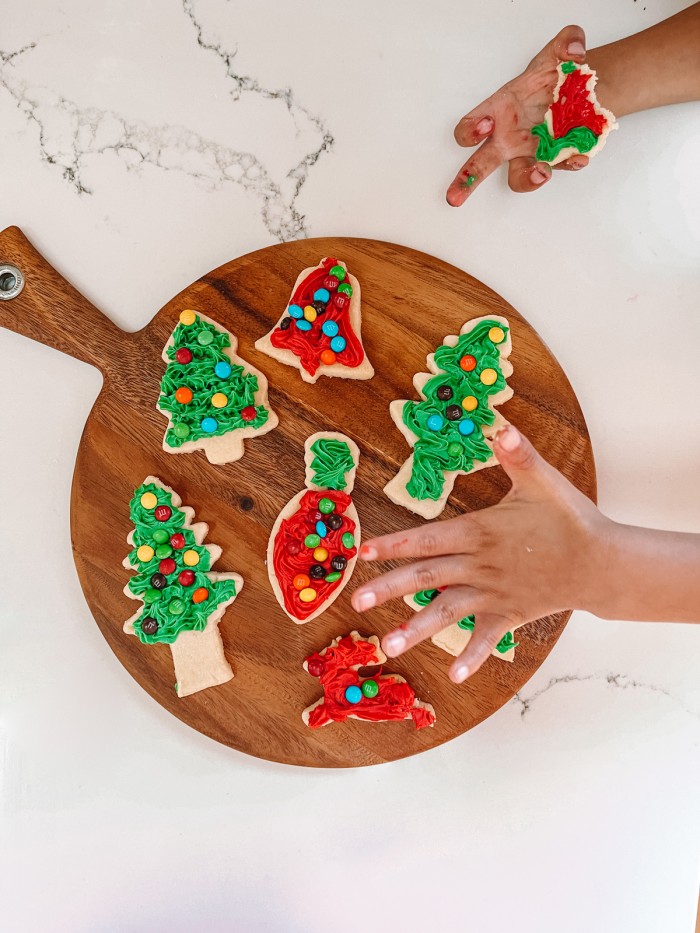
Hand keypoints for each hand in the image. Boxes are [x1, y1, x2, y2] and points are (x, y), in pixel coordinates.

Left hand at [352, 425, 610, 682]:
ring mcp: (493, 594)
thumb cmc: (569, 519)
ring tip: (386, 646)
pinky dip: (472, 656)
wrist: (602, 562)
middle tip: (356, 601)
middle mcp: (480, 567)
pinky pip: (487, 639)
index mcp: (480, 533)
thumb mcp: (542, 480)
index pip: (428, 538)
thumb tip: (497, 423)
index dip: (395, 545)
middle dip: (389, 588)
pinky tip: (453, 676)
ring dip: (416, 629)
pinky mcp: (510, 614)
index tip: (363, 553)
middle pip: (426, 577)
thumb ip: (517, 454)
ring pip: (448, 613)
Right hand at [446, 25, 590, 205]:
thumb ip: (567, 43)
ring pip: (519, 176)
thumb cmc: (553, 79)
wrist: (583, 93)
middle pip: (481, 164)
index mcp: (499, 112)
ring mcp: (531, 153)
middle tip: (455, 198)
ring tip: (541, 173)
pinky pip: (559, 166)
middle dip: (467, 181)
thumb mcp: (558, 54)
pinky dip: (569, 163)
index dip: (471, 130)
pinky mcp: (555, 159)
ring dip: (528, 179)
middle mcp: (509, 138)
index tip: (485, 128)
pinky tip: (578, 158)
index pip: (472, 124)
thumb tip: (574, 51)